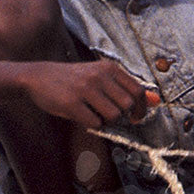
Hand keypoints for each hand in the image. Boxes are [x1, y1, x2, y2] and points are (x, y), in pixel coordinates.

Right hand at [23, 60, 160, 128]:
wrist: (38, 76)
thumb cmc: (73, 79)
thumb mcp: (100, 77)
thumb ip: (127, 88)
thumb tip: (155, 100)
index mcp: (108, 68)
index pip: (137, 91)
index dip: (141, 108)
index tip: (136, 116)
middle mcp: (98, 76)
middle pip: (127, 106)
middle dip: (124, 116)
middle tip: (111, 116)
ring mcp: (85, 90)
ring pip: (113, 116)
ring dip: (107, 121)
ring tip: (95, 114)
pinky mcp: (72, 104)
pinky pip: (95, 123)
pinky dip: (92, 125)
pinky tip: (83, 116)